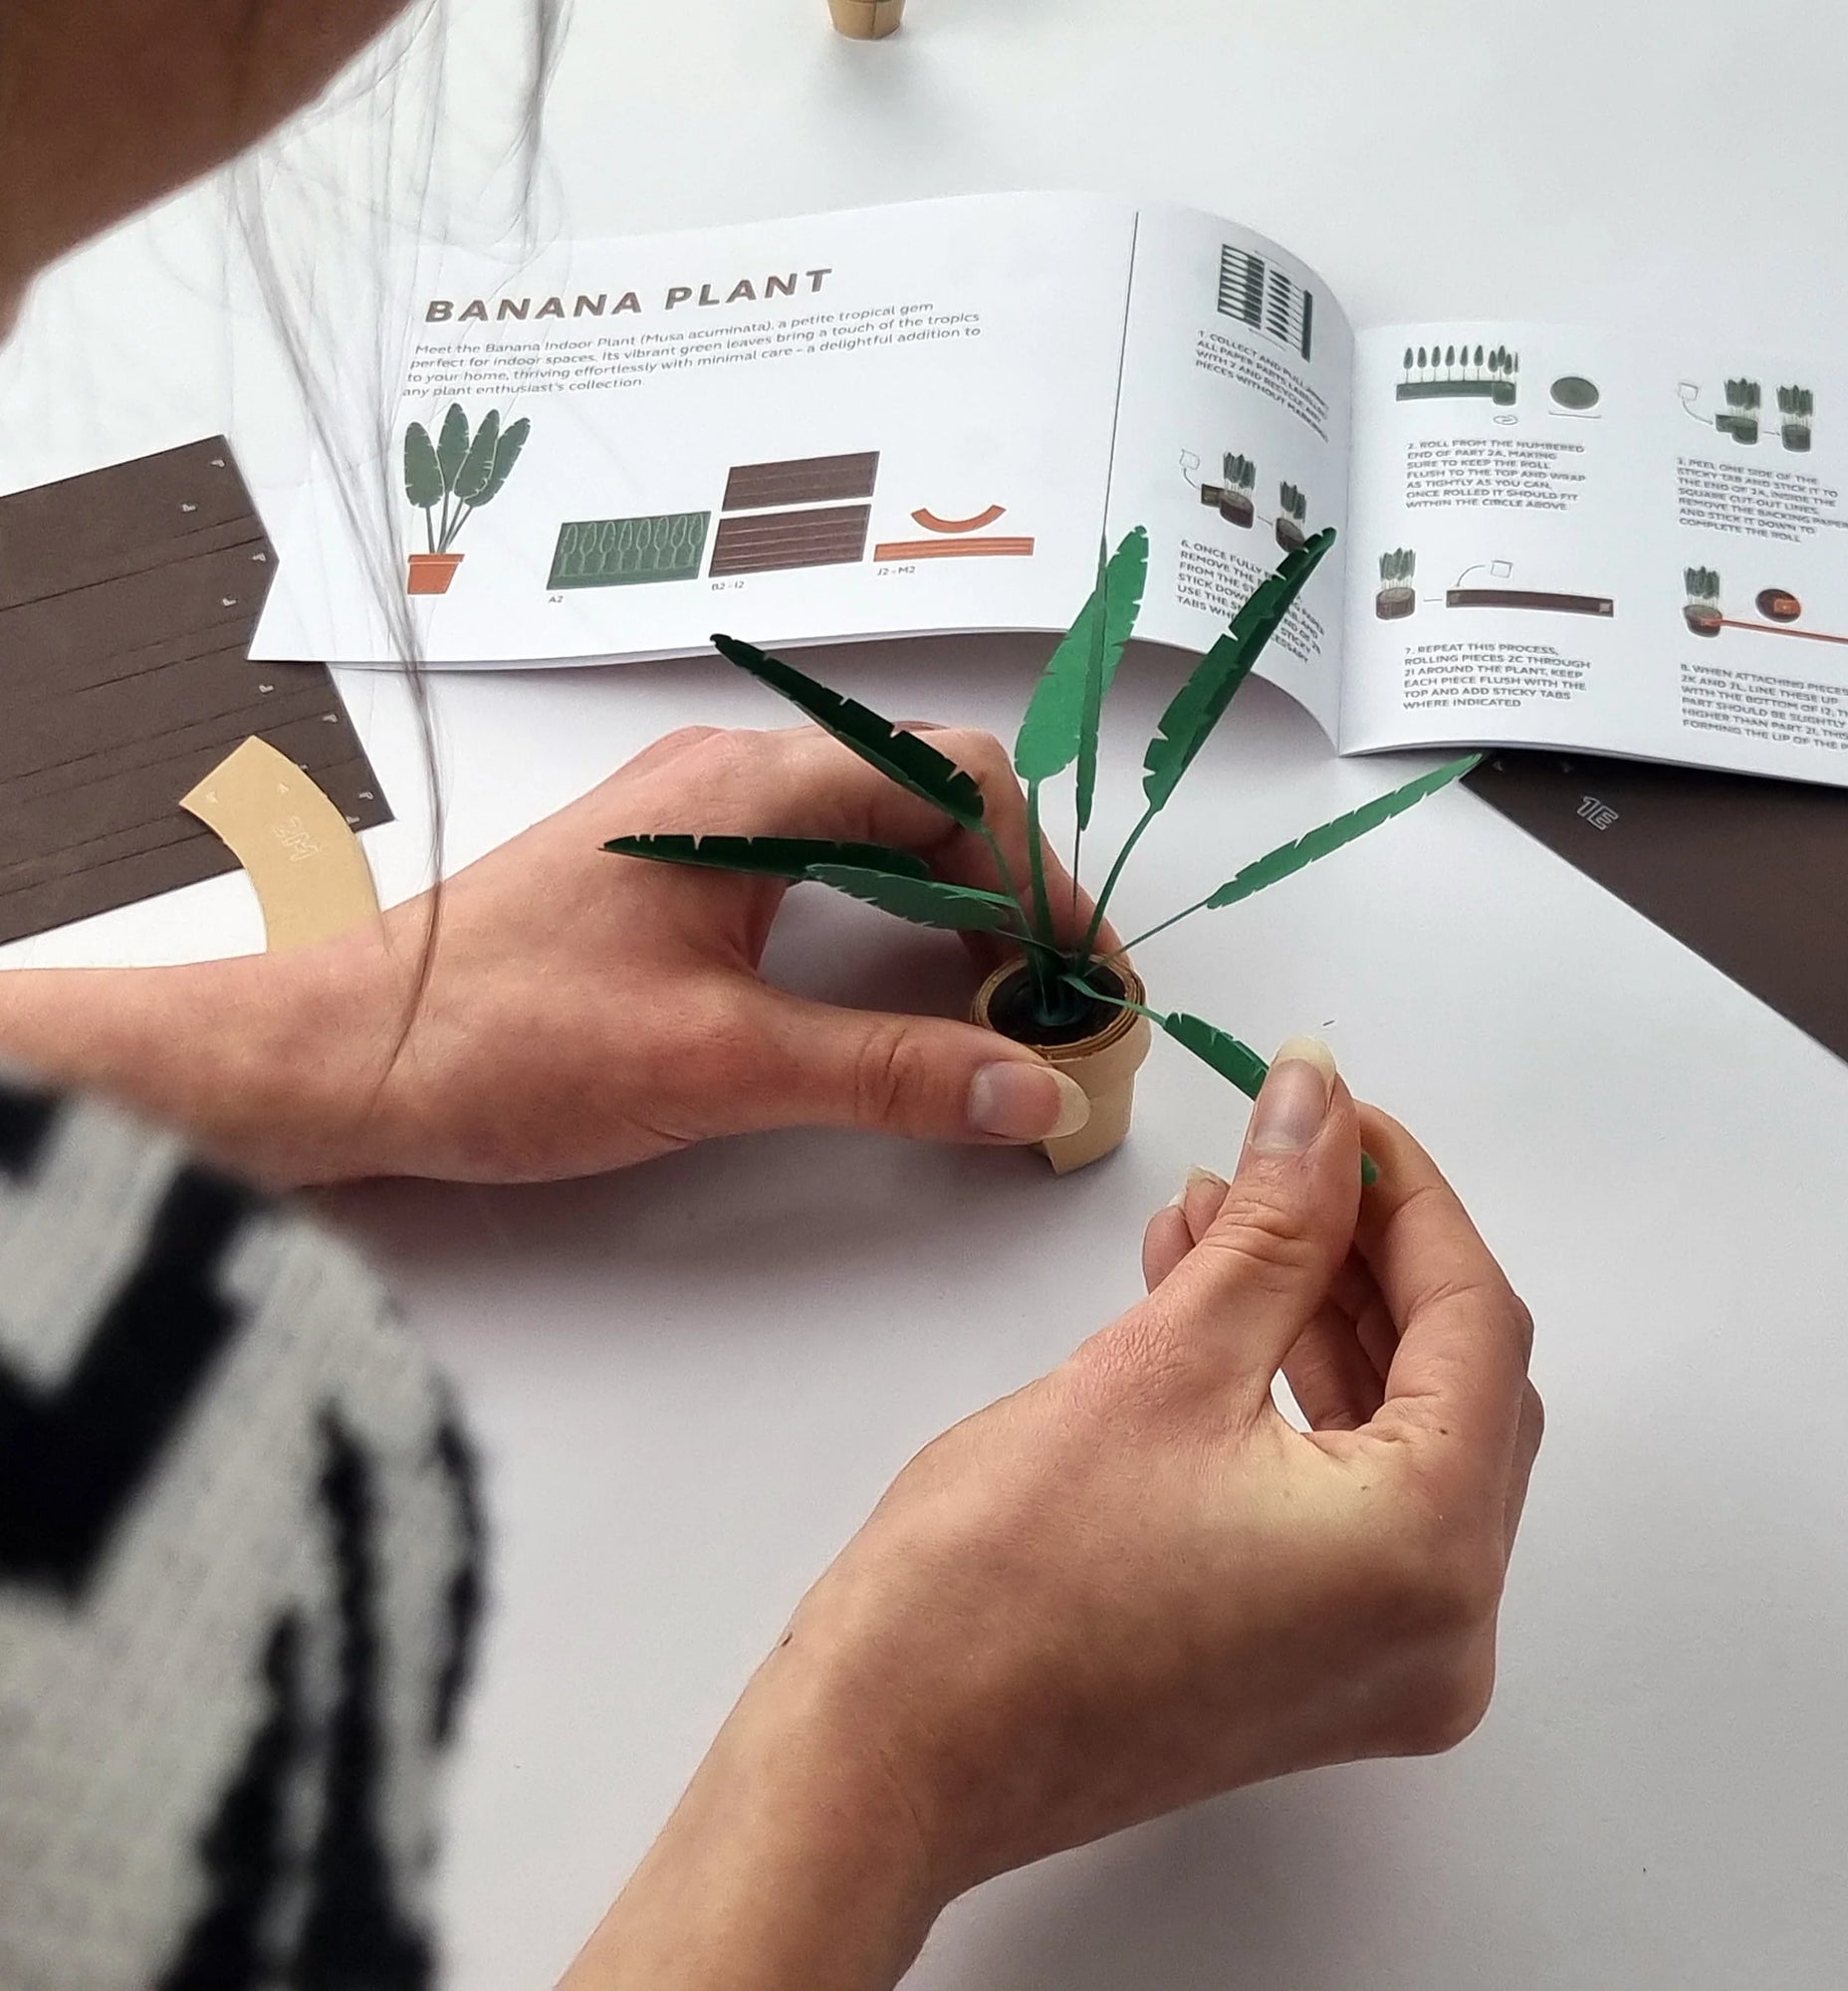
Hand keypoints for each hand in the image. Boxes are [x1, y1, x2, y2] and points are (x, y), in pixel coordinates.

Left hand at [0, 724, 1102, 1183]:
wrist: (343, 1054)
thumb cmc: (506, 1041)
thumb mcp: (721, 1065)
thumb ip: (892, 1074)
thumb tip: (1033, 1092)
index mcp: (752, 789)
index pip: (956, 784)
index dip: (1042, 876)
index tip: (1079, 976)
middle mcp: (733, 778)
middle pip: (928, 795)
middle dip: (1010, 889)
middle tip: (1052, 998)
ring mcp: (698, 819)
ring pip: (875, 830)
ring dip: (951, 905)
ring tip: (995, 1003)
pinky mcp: (671, 870)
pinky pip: (820, 864)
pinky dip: (886, 917)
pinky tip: (897, 989)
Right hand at [563, 1049, 1540, 1990]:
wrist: (891, 1752)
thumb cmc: (1000, 1591)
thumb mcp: (1163, 1363)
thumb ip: (1276, 1221)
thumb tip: (1320, 1106)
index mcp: (1427, 1557)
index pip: (1475, 1325)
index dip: (1410, 1197)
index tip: (1346, 1115)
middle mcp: (1439, 1631)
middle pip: (1451, 1382)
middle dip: (1367, 1252)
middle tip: (1296, 1152)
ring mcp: (1380, 1662)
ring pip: (1394, 1435)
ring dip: (1319, 1315)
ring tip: (1229, 1212)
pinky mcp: (1315, 1668)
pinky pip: (1342, 1498)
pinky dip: (1291, 1397)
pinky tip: (1214, 1304)